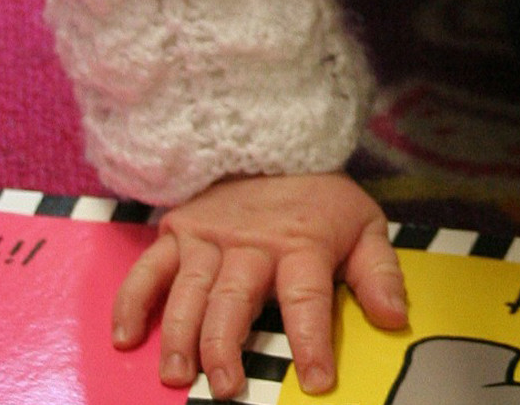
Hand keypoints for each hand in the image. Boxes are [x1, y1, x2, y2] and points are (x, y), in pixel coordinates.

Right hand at [113, 172, 406, 398]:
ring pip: (188, 291)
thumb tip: (393, 318)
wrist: (273, 139)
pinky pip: (148, 269)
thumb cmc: (319, 197)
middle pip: (233, 299)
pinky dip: (132, 302)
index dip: (311, 340)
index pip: (307, 297)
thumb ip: (379, 273)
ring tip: (177, 376)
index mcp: (302, 243)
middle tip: (225, 388)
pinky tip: (126, 337)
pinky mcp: (177, 232)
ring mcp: (208, 237)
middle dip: (226, 346)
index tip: (316, 381)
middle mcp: (251, 243)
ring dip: (180, 336)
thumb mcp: (363, 225)